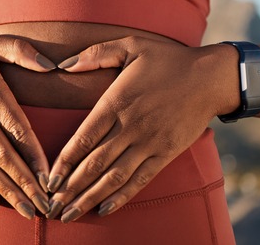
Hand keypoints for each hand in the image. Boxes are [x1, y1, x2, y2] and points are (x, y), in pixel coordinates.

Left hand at [44, 37, 235, 221]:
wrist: (211, 77)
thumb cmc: (168, 58)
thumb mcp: (130, 45)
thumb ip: (95, 54)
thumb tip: (63, 65)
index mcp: (117, 102)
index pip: (84, 138)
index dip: (65, 162)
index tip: (48, 179)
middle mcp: (130, 127)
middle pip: (95, 163)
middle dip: (70, 188)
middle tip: (51, 207)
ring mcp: (149, 142)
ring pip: (114, 177)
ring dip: (90, 198)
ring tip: (69, 215)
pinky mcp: (166, 153)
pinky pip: (140, 179)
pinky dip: (122, 196)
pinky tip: (104, 210)